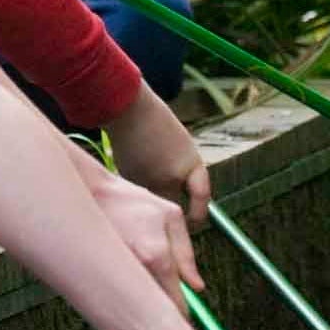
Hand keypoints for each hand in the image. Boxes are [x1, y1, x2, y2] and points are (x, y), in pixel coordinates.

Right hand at [87, 167, 201, 300]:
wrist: (90, 195)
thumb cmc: (129, 202)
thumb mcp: (170, 216)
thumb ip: (186, 252)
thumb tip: (196, 285)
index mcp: (155, 255)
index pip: (175, 300)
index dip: (184, 313)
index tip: (188, 319)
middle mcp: (135, 268)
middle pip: (156, 308)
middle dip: (164, 311)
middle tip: (169, 308)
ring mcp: (115, 275)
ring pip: (138, 303)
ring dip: (146, 301)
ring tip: (145, 284)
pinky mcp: (100, 277)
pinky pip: (121, 294)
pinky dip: (129, 292)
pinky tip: (128, 276)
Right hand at [102, 89, 209, 222]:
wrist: (129, 109)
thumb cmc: (155, 121)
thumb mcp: (179, 145)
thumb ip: (180, 170)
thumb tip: (177, 196)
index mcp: (190, 164)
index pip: (201, 197)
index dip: (199, 214)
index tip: (195, 221)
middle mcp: (172, 177)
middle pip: (173, 207)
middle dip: (170, 213)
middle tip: (165, 215)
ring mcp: (149, 182)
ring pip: (152, 203)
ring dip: (149, 200)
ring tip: (143, 174)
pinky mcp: (128, 182)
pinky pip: (136, 195)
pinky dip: (134, 190)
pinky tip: (130, 168)